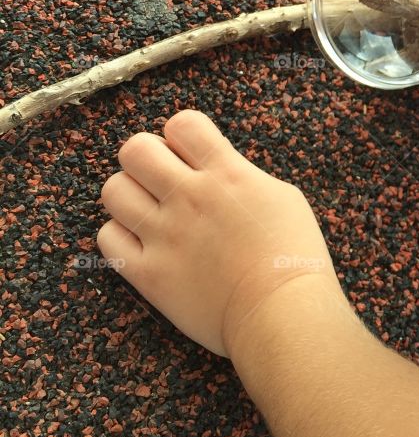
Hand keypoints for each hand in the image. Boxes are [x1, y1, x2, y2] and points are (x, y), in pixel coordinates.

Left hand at [97, 108, 341, 356]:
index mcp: (226, 174)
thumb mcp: (282, 198)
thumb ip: (243, 176)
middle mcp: (190, 197)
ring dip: (129, 195)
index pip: (183, 124)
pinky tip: (143, 244)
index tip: (190, 155)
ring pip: (113, 190)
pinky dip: (120, 237)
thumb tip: (219, 169)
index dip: (181, 136)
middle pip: (135, 149)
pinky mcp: (149, 273)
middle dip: (146, 158)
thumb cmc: (293, 257)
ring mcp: (165, 235)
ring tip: (148, 211)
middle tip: (162, 179)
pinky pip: (108, 238)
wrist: (281, 312)